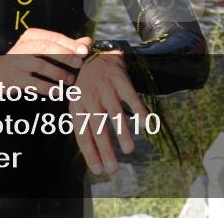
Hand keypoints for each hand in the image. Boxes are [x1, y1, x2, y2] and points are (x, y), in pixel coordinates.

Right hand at [0, 28, 90, 92]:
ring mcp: (15, 63)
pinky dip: (47, 87)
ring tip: (71, 80)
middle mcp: (21, 47)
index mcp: (30, 36)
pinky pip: (33, 83)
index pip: (52, 37)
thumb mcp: (43, 50)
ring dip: (58, 73)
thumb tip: (87, 41)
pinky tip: (58, 92)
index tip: (84, 51)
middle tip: (79, 63)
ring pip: (39, 64)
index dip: (69, 44)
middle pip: (45, 47)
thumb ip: (65, 46)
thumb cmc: (27, 60)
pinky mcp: (13, 79)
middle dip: (64, 55)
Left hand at [71, 50, 148, 175]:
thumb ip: (83, 124)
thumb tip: (91, 153)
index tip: (99, 170)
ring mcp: (106, 89)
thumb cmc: (87, 85)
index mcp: (77, 106)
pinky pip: (131, 98)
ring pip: (115, 114)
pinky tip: (146, 124)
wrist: (97, 54)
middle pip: (98, 128)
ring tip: (129, 150)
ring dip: (122, 133)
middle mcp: (90, 98)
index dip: (90, 153)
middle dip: (105, 150)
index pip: (82, 134)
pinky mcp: (120, 80)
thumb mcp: (78, 102)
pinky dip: (139, 111)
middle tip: (113, 168)